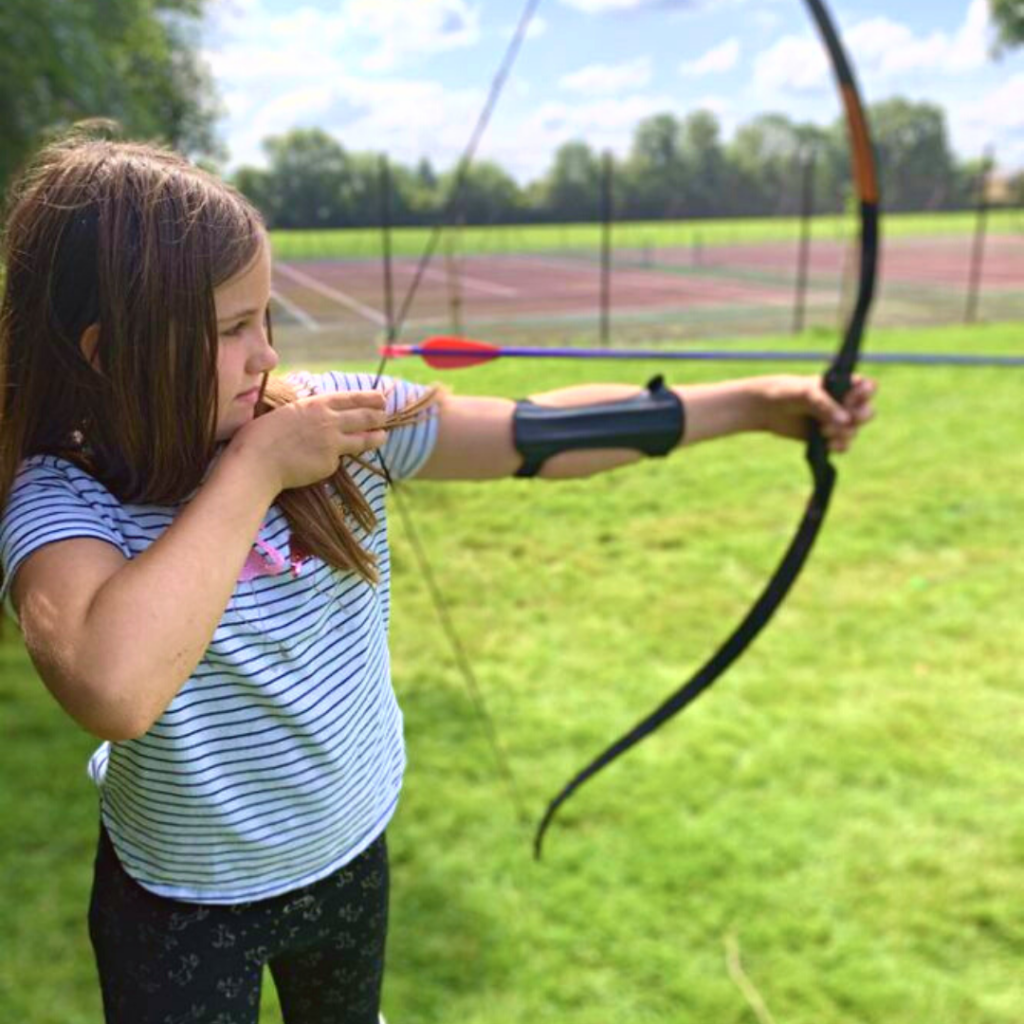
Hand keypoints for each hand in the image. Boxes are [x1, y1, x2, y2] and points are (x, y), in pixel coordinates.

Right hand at [231, 389, 388, 492]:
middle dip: (379, 416)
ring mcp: (333, 442)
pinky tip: (334, 459)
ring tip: (383, 436)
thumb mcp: (289, 412)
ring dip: (377, 437)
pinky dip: (340, 458)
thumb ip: (310, 412)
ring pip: (364, 439)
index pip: (352, 398)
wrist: (257, 461)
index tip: (381, 398)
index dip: (370, 398)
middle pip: (365, 416)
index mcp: (317, 404)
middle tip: (384, 416)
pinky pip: (341, 459)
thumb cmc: (263, 435)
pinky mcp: (331, 463)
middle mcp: (329, 420)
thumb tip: (323, 414)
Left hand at [755, 374, 876, 452]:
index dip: (866, 394)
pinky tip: (828, 444)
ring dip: (842, 433)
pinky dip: (839, 446)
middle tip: (847, 419)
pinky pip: (843, 445)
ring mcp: (836, 421)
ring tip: (823, 430)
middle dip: (858, 417)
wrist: (767, 408)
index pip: (868, 388)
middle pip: (866, 412)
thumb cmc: (788, 392)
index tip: (852, 398)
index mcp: (844, 385)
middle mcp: (844, 403)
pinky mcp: (827, 437)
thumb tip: (846, 421)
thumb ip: (826, 405)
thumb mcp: (806, 393)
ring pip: (854, 431)